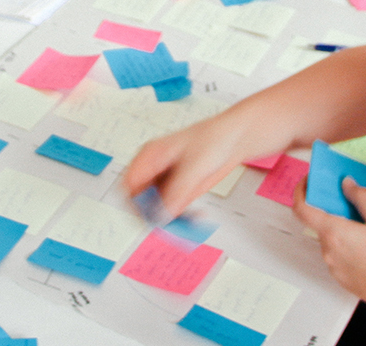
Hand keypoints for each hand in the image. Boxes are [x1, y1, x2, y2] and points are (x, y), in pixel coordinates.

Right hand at [124, 113, 275, 218]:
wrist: (235, 138)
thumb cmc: (214, 138)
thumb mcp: (195, 166)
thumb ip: (177, 191)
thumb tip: (161, 214)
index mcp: (150, 156)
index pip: (129, 184)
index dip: (135, 203)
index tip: (151, 217)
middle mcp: (154, 170)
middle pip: (140, 200)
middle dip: (153, 215)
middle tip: (172, 226)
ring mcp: (165, 181)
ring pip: (155, 209)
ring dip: (169, 220)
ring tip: (191, 222)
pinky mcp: (178, 191)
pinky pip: (171, 211)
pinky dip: (181, 218)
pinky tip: (197, 216)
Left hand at [293, 177, 365, 312]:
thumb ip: (361, 198)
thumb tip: (346, 184)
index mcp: (334, 233)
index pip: (302, 209)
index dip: (300, 192)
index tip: (308, 182)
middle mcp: (328, 251)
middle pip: (319, 224)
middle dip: (331, 211)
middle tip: (349, 201)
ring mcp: (333, 268)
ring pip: (330, 241)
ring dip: (340, 229)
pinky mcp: (342, 279)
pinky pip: (338, 256)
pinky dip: (346, 246)